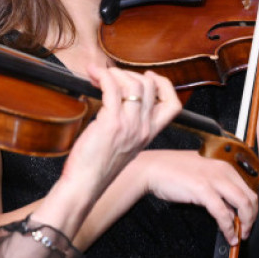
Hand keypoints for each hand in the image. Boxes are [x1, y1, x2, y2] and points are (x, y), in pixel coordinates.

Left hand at [61, 66, 181, 197]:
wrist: (85, 184)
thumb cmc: (98, 166)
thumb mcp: (125, 145)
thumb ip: (130, 125)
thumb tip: (120, 98)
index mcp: (148, 134)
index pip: (173, 105)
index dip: (164, 85)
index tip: (149, 76)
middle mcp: (143, 128)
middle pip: (150, 86)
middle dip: (129, 74)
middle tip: (111, 76)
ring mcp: (129, 125)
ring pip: (133, 83)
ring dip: (114, 73)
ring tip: (98, 75)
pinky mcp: (111, 122)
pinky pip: (111, 87)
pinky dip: (102, 75)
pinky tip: (93, 75)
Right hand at [134, 150, 258, 244]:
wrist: (152, 168)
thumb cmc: (173, 170)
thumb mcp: (202, 174)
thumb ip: (218, 189)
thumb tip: (230, 210)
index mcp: (224, 164)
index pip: (249, 186)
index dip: (253, 206)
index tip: (249, 218)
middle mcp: (223, 168)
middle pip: (250, 196)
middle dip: (252, 217)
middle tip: (246, 230)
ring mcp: (214, 178)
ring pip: (243, 204)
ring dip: (245, 224)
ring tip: (239, 235)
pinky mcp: (203, 189)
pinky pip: (223, 213)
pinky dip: (229, 228)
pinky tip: (228, 236)